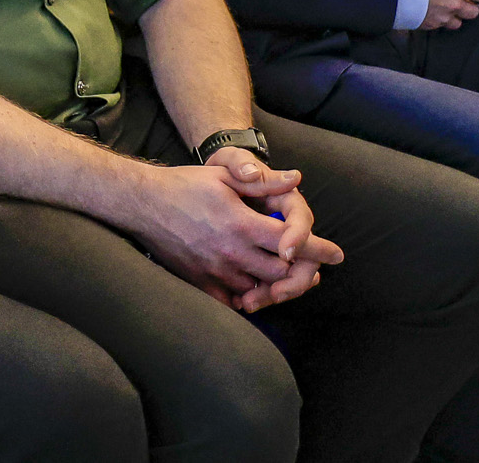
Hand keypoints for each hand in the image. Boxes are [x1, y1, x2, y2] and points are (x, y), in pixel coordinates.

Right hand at [132, 161, 341, 312]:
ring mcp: (215, 271)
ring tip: (286, 279)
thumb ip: (264, 181)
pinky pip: (231, 302)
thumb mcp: (225, 175)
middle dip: (300, 270)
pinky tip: (252, 289)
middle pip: (281, 272)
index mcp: (241, 224)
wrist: (142, 203)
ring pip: (259, 290)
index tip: (336, 255)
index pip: (291, 242)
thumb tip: (296, 179)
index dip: (318, 249)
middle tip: (310, 268)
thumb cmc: (185, 184)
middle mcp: (231, 252)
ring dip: (275, 285)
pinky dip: (247, 298)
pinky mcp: (200, 282)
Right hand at [412, 0, 478, 29]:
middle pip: (473, 12)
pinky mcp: (430, 25)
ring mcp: (442, 16)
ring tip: (446, 8)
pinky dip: (440, 20)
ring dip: (456, 15)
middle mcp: (454, 4)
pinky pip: (441, 25)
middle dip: (470, 6)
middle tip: (463, 0)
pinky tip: (432, 12)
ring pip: (458, 22)